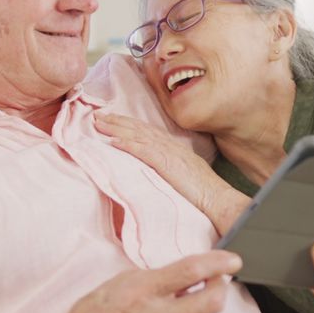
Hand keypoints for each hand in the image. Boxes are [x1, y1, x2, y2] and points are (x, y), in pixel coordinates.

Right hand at [47, 251, 242, 312]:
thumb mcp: (124, 281)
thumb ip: (160, 276)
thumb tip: (192, 273)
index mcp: (144, 290)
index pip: (193, 271)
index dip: (219, 262)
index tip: (232, 259)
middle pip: (213, 299)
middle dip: (221, 285)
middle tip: (216, 279)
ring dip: (202, 308)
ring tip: (181, 305)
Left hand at [94, 112, 248, 233]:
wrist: (217, 197)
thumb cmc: (204, 191)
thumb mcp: (185, 173)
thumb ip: (171, 166)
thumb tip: (159, 167)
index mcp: (173, 148)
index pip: (147, 131)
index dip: (128, 124)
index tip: (112, 119)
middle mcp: (169, 145)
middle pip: (139, 129)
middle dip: (117, 121)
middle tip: (96, 115)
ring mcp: (168, 153)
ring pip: (138, 135)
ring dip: (116, 128)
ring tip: (98, 123)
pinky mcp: (166, 163)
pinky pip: (143, 151)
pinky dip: (127, 144)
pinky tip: (113, 140)